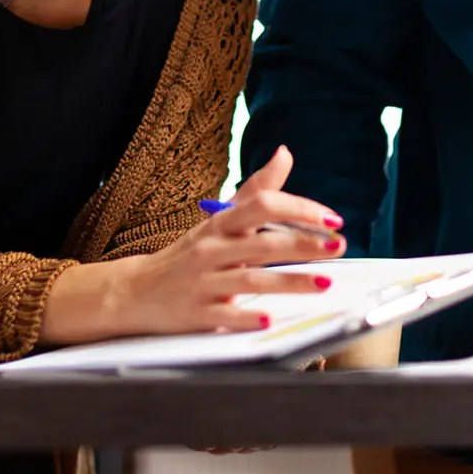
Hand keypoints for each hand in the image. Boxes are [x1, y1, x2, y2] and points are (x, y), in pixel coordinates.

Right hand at [40, 146, 344, 344]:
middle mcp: (210, 249)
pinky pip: (225, 315)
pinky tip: (271, 319)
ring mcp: (202, 282)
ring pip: (251, 281)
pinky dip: (247, 318)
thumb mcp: (219, 220)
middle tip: (338, 247)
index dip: (300, 210)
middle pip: (263, 242)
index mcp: (220, 224)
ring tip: (324, 283)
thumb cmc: (188, 254)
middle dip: (305, 244)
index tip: (332, 220)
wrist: (134, 291)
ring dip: (290, 282)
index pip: (263, 205)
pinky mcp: (195, 314)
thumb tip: (285, 154)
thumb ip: (256, 190)